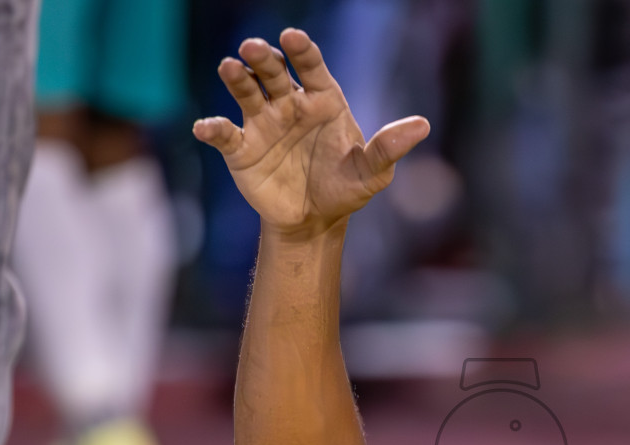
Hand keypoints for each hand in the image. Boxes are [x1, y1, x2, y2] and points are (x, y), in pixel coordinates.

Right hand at [193, 28, 429, 238]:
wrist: (315, 221)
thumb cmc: (346, 189)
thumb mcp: (372, 173)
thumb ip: (389, 147)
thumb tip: (422, 125)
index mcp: (322, 100)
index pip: (311, 66)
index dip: (302, 50)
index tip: (292, 37)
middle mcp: (290, 104)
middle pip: (273, 72)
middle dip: (263, 58)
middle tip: (254, 48)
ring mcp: (263, 124)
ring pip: (246, 92)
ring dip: (236, 78)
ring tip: (229, 67)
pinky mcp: (241, 149)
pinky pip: (224, 134)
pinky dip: (213, 129)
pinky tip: (207, 128)